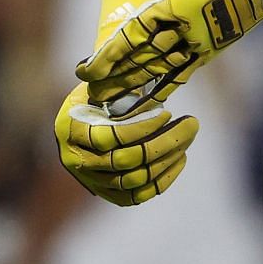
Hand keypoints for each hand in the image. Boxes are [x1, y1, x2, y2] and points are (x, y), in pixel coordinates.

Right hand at [53, 84, 196, 206]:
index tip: (167, 113)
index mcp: (70, 129)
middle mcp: (75, 160)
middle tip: (192, 124)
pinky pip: (137, 196)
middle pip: (125, 161)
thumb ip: (115, 82)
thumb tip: (137, 67)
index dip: (141, 127)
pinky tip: (180, 158)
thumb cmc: (97, 94)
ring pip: (134, 181)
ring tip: (188, 137)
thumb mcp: (100, 84)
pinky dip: (162, 180)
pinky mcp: (107, 194)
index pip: (110, 136)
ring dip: (167, 160)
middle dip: (164, 143)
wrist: (84, 120)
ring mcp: (90, 180)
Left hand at [77, 0, 262, 105]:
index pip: (138, 34)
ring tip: (116, 104)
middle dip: (120, 78)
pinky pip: (192, 65)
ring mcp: (216, 35)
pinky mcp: (227, 37)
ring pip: (170, 67)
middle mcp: (200, 26)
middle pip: (149, 58)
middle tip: (92, 98)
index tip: (86, 71)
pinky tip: (157, 91)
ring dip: (142, 84)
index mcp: (187, 1)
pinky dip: (171, 79)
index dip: (110, 54)